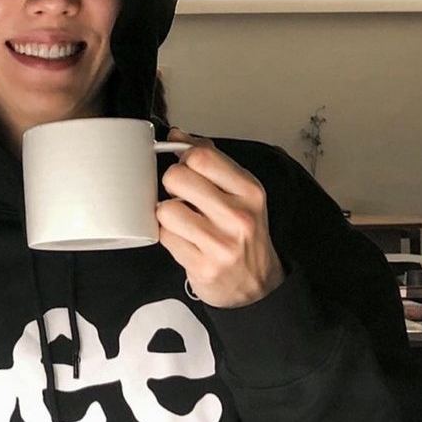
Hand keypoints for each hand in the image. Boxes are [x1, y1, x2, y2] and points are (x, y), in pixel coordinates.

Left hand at [156, 128, 284, 308]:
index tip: (184, 165)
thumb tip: (178, 135)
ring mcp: (220, 243)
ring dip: (167, 215)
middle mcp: (238, 215)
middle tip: (182, 197)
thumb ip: (211, 161)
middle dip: (172, 185)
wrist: (256, 286)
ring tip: (184, 221)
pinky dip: (168, 237)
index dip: (182, 157)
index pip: (201, 156)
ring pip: (165, 209)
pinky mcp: (202, 265)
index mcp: (249, 190)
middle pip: (177, 177)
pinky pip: (164, 237)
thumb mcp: (240, 194)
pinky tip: (184, 240)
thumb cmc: (243, 235)